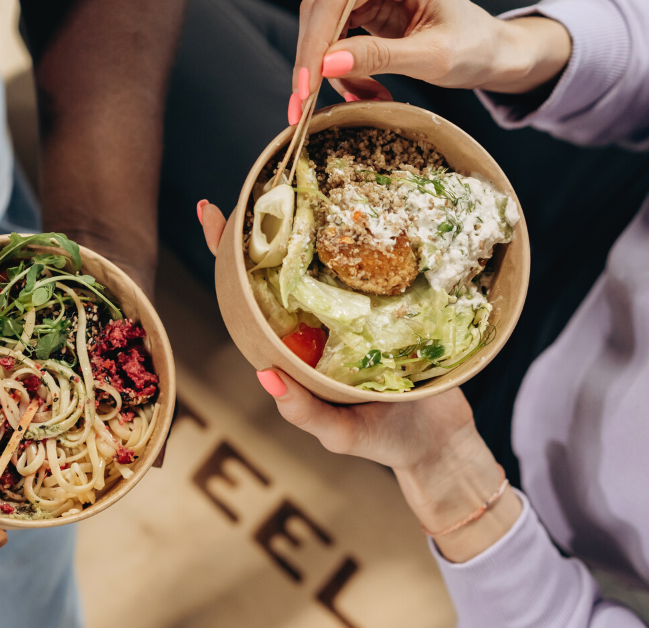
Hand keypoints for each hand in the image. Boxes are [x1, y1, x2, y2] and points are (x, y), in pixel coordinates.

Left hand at [196, 200, 518, 560]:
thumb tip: (264, 375)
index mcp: (297, 344)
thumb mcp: (339, 434)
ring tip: (304, 181)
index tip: (206, 212)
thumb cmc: (384, 440)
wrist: (442, 443)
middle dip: (268, 222)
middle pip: (286, 263)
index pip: (250, 294)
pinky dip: (370, 237)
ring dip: (319, 220)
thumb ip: (303, 413)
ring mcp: (357, 307)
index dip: (227, 254)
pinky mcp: (395, 302)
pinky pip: (376, 265)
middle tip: (256, 180)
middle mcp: (321, 318)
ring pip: (330, 256)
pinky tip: (369, 209)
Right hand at [292, 0, 570, 98]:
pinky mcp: (363, 14)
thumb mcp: (430, 57)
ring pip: (321, 29)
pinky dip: (341, 72)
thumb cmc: (475, 47)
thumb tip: (327, 64)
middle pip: (319, 12)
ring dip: (327, 71)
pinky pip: (334, 41)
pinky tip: (362, 90)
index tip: (306, 85)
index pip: (335, 2)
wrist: (492, 52)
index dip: (315, 43)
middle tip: (304, 106)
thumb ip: (379, 57)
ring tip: (360, 98)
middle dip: (312, 61)